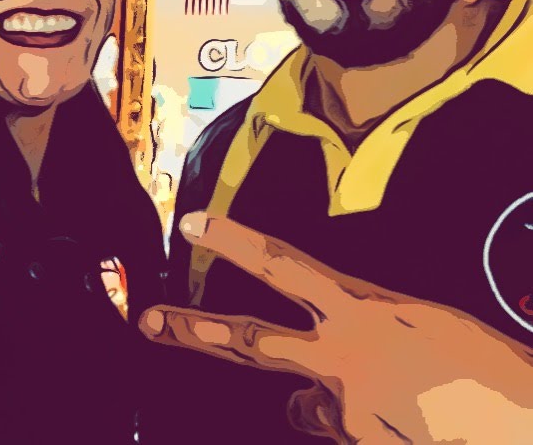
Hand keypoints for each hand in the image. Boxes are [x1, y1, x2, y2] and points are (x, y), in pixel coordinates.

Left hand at [140, 212, 532, 443]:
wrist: (517, 424)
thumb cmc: (482, 368)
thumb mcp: (421, 325)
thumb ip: (362, 330)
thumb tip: (322, 359)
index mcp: (362, 309)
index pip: (283, 265)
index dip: (234, 241)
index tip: (193, 222)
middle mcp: (341, 358)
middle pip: (249, 340)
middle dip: (193, 329)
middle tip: (149, 321)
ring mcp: (344, 410)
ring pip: (300, 405)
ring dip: (314, 403)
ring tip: (370, 400)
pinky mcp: (355, 442)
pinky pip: (337, 432)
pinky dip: (354, 428)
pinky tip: (398, 427)